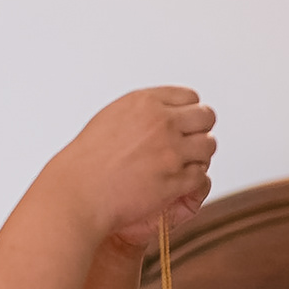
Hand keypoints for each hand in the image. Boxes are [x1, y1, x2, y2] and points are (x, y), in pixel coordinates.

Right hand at [44, 87, 215, 247]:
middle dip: (199, 130)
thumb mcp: (113, 117)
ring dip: (199, 155)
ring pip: (208, 146)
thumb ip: (145, 110)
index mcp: (145, 102)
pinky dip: (191, 179)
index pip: (190, 97)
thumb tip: (170, 109)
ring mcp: (170, 151)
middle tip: (187, 145)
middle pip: (206, 117)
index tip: (181, 124)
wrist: (79, 192)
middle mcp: (161, 122)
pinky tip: (174, 182)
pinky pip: (200, 174)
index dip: (188, 112)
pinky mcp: (175, 179)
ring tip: (180, 164)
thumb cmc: (89, 160)